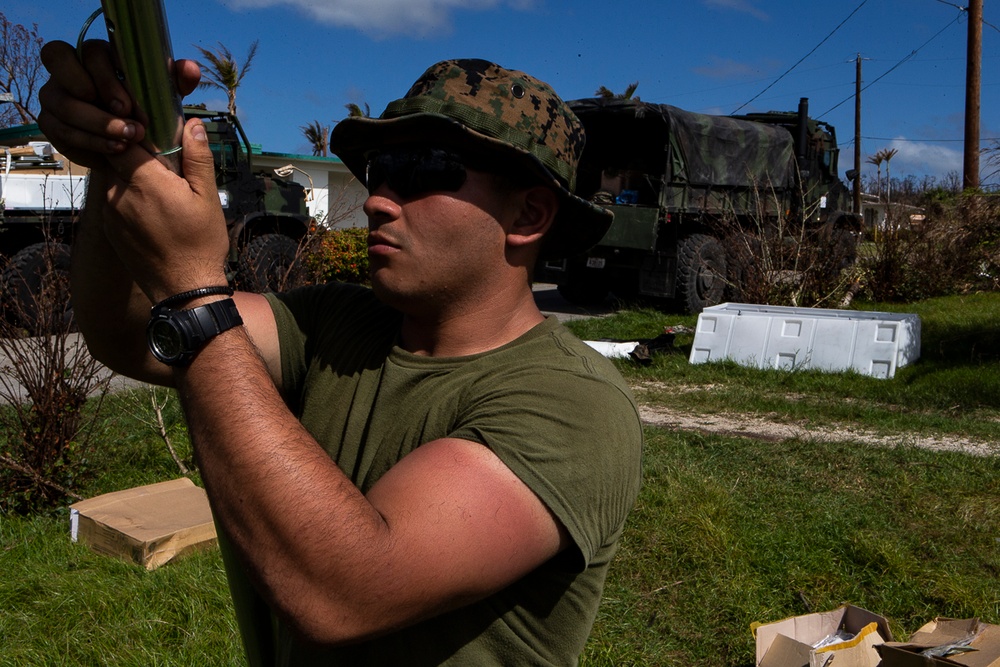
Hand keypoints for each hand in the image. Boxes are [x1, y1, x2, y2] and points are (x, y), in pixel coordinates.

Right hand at [37, 39, 200, 168]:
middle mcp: (71, 69)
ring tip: (127, 139)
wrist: (132, 148)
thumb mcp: (164, 97)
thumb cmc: (146, 112)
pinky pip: (60, 129)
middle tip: (124, 113)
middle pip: (60, 59)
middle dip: (94, 88)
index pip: (91, 50)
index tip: (129, 102)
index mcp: (99, 57)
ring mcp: (56, 94)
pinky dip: (90, 141)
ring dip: (97, 122)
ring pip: (62, 101)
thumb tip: (190, 68)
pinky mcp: (52, 122)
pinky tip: (115, 149)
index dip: (107, 73)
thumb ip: (177, 80)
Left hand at [101, 118, 230, 303]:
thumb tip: (194, 125)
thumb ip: (197, 158)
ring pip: (114, 180)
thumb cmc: (201, 245)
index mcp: (145, 181)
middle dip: (136, 156)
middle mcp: (119, 194)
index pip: (126, 139)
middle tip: (163, 165)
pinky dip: (128, 199)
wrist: (184, 290)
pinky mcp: (109, 230)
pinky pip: (113, 202)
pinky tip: (152, 213)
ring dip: (132, 179)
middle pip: (117, 158)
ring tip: (160, 193)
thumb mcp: (208, 198)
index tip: (152, 132)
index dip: (136, 132)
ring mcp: (110, 214)